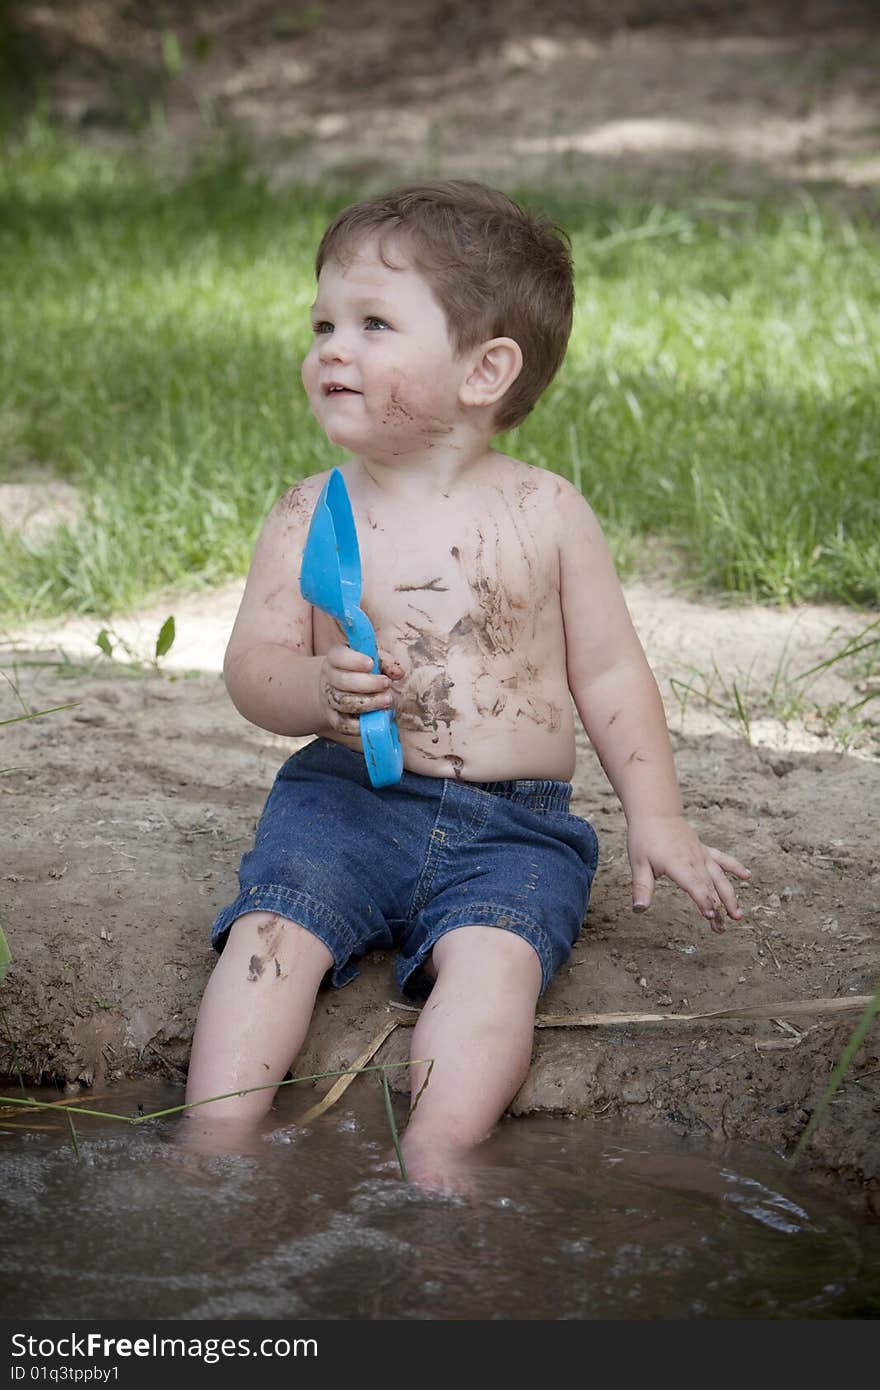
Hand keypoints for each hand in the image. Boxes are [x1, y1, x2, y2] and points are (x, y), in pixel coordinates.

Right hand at [316, 644, 398, 735]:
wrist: (338, 689)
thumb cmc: (360, 671)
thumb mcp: (371, 659)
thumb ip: (385, 663)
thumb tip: (398, 673)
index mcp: (335, 659)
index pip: (339, 657)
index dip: (354, 661)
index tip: (371, 664)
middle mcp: (329, 678)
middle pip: (343, 681)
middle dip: (367, 684)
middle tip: (387, 684)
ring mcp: (329, 700)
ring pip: (344, 703)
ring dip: (368, 703)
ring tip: (387, 701)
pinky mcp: (333, 719)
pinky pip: (343, 724)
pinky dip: (359, 725)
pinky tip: (376, 720)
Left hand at [627, 814, 749, 931]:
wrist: (655, 812)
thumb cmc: (644, 838)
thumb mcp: (638, 864)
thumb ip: (642, 888)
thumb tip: (638, 909)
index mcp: (678, 864)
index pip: (695, 886)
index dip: (704, 901)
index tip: (712, 917)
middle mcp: (694, 860)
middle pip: (710, 887)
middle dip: (718, 908)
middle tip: (722, 928)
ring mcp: (701, 855)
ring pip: (720, 877)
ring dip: (730, 896)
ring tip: (738, 915)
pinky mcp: (704, 850)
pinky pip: (723, 859)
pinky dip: (735, 867)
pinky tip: (748, 876)